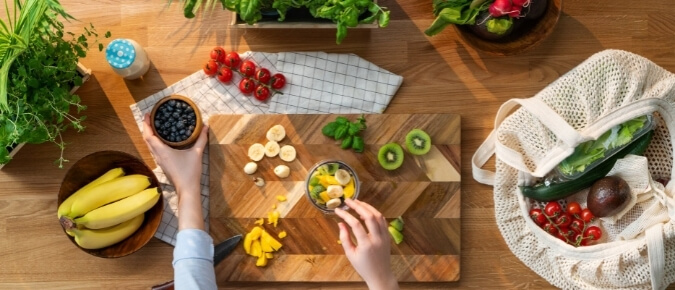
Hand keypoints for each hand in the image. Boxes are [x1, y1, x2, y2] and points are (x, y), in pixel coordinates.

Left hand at [142, 113, 207, 229]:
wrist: (187, 189)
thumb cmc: (190, 172)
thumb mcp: (197, 153)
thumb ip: (201, 139)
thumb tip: (206, 126)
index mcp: (162, 151)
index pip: (148, 135)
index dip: (146, 124)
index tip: (147, 114)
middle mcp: (157, 155)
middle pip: (146, 139)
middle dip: (146, 127)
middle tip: (150, 117)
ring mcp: (159, 161)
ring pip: (149, 146)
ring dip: (149, 135)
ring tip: (154, 126)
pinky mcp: (163, 164)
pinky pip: (154, 150)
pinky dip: (154, 142)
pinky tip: (161, 140)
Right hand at [334, 199, 398, 289]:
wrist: (380, 275)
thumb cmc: (363, 266)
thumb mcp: (350, 254)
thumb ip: (345, 238)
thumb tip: (341, 223)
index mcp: (366, 245)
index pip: (356, 224)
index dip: (346, 215)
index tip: (338, 210)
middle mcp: (377, 239)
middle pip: (369, 216)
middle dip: (358, 206)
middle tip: (348, 201)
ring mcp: (385, 236)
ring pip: (378, 216)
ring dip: (367, 207)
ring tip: (357, 203)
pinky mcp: (388, 236)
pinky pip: (382, 220)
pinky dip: (374, 213)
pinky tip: (367, 210)